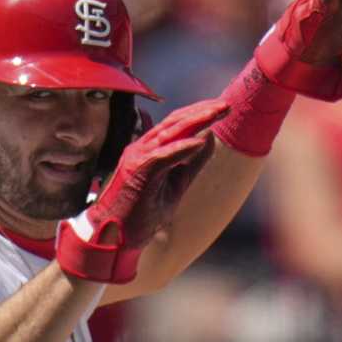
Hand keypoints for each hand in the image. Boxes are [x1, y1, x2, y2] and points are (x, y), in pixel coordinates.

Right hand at [57, 99, 223, 283]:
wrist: (115, 236)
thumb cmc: (141, 213)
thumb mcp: (176, 184)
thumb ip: (192, 163)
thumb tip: (209, 137)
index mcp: (149, 149)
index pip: (176, 123)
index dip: (199, 112)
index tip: (221, 107)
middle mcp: (142, 148)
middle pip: (175, 121)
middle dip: (202, 111)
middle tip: (226, 105)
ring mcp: (137, 157)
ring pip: (169, 132)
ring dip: (195, 121)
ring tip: (217, 113)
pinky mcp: (137, 172)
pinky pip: (162, 155)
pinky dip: (181, 148)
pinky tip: (199, 141)